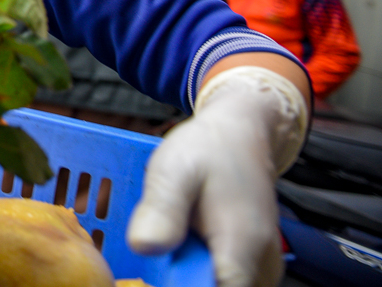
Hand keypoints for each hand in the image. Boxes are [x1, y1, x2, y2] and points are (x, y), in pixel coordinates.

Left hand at [127, 66, 307, 286]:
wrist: (240, 134)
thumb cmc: (208, 149)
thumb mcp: (174, 170)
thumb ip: (162, 209)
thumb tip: (143, 247)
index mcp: (241, 248)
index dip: (179, 286)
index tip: (156, 272)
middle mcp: (262, 266)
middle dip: (181, 278)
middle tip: (160, 249)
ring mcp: (263, 268)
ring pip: (223, 286)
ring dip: (191, 275)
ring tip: (174, 241)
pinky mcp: (256, 265)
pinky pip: (228, 281)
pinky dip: (203, 271)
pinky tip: (186, 247)